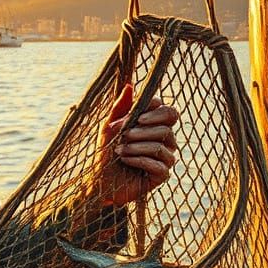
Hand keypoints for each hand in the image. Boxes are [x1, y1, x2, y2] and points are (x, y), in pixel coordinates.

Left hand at [96, 83, 179, 206]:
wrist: (99, 182)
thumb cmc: (105, 153)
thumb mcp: (109, 128)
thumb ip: (120, 108)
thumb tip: (129, 85)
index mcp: (155, 126)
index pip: (167, 112)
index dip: (155, 111)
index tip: (136, 117)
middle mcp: (164, 141)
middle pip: (167, 127)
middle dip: (144, 130)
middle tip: (125, 135)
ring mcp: (165, 158)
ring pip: (161, 145)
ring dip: (137, 146)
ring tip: (119, 150)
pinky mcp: (162, 175)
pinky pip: (159, 165)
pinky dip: (139, 160)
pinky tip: (126, 160)